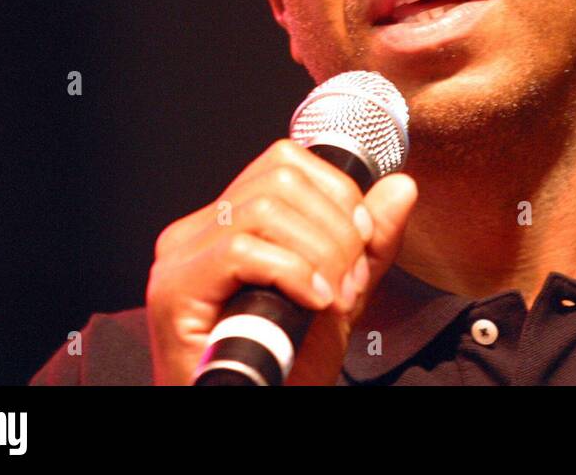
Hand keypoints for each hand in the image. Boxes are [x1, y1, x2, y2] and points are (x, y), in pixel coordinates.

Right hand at [145, 138, 417, 384]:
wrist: (258, 411)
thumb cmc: (288, 367)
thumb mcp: (343, 293)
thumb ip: (371, 242)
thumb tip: (401, 186)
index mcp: (230, 222)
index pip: (285, 163)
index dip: (336, 192)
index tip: (363, 241)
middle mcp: (197, 230)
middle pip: (280, 180)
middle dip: (335, 229)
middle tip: (349, 283)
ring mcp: (179, 258)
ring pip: (264, 210)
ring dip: (319, 255)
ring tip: (332, 300)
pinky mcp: (174, 290)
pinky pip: (241, 251)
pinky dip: (292, 273)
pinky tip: (311, 304)